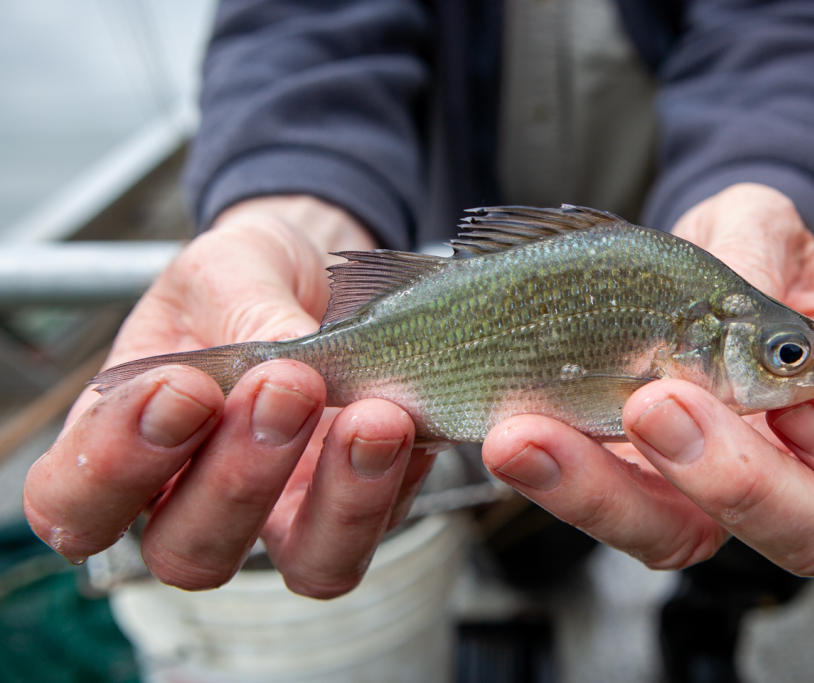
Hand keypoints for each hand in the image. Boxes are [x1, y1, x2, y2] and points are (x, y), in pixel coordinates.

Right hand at [23, 196, 433, 597]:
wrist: (320, 282)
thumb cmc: (245, 281)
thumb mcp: (227, 267)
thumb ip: (242, 305)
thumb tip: (293, 351)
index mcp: (125, 446)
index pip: (76, 499)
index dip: (116, 464)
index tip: (182, 388)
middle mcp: (195, 504)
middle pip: (192, 551)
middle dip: (241, 477)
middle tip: (289, 385)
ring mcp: (285, 517)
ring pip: (308, 565)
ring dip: (343, 499)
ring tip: (374, 416)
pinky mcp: (360, 508)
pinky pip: (384, 526)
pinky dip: (402, 478)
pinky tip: (410, 419)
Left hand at [482, 184, 813, 574]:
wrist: (678, 268)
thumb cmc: (750, 250)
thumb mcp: (763, 226)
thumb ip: (761, 250)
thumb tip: (739, 300)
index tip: (811, 410)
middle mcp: (802, 474)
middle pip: (811, 535)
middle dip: (736, 480)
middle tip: (661, 400)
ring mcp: (713, 494)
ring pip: (684, 538)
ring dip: (610, 492)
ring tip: (539, 429)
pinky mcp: (637, 490)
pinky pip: (606, 508)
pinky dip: (557, 477)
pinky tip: (514, 432)